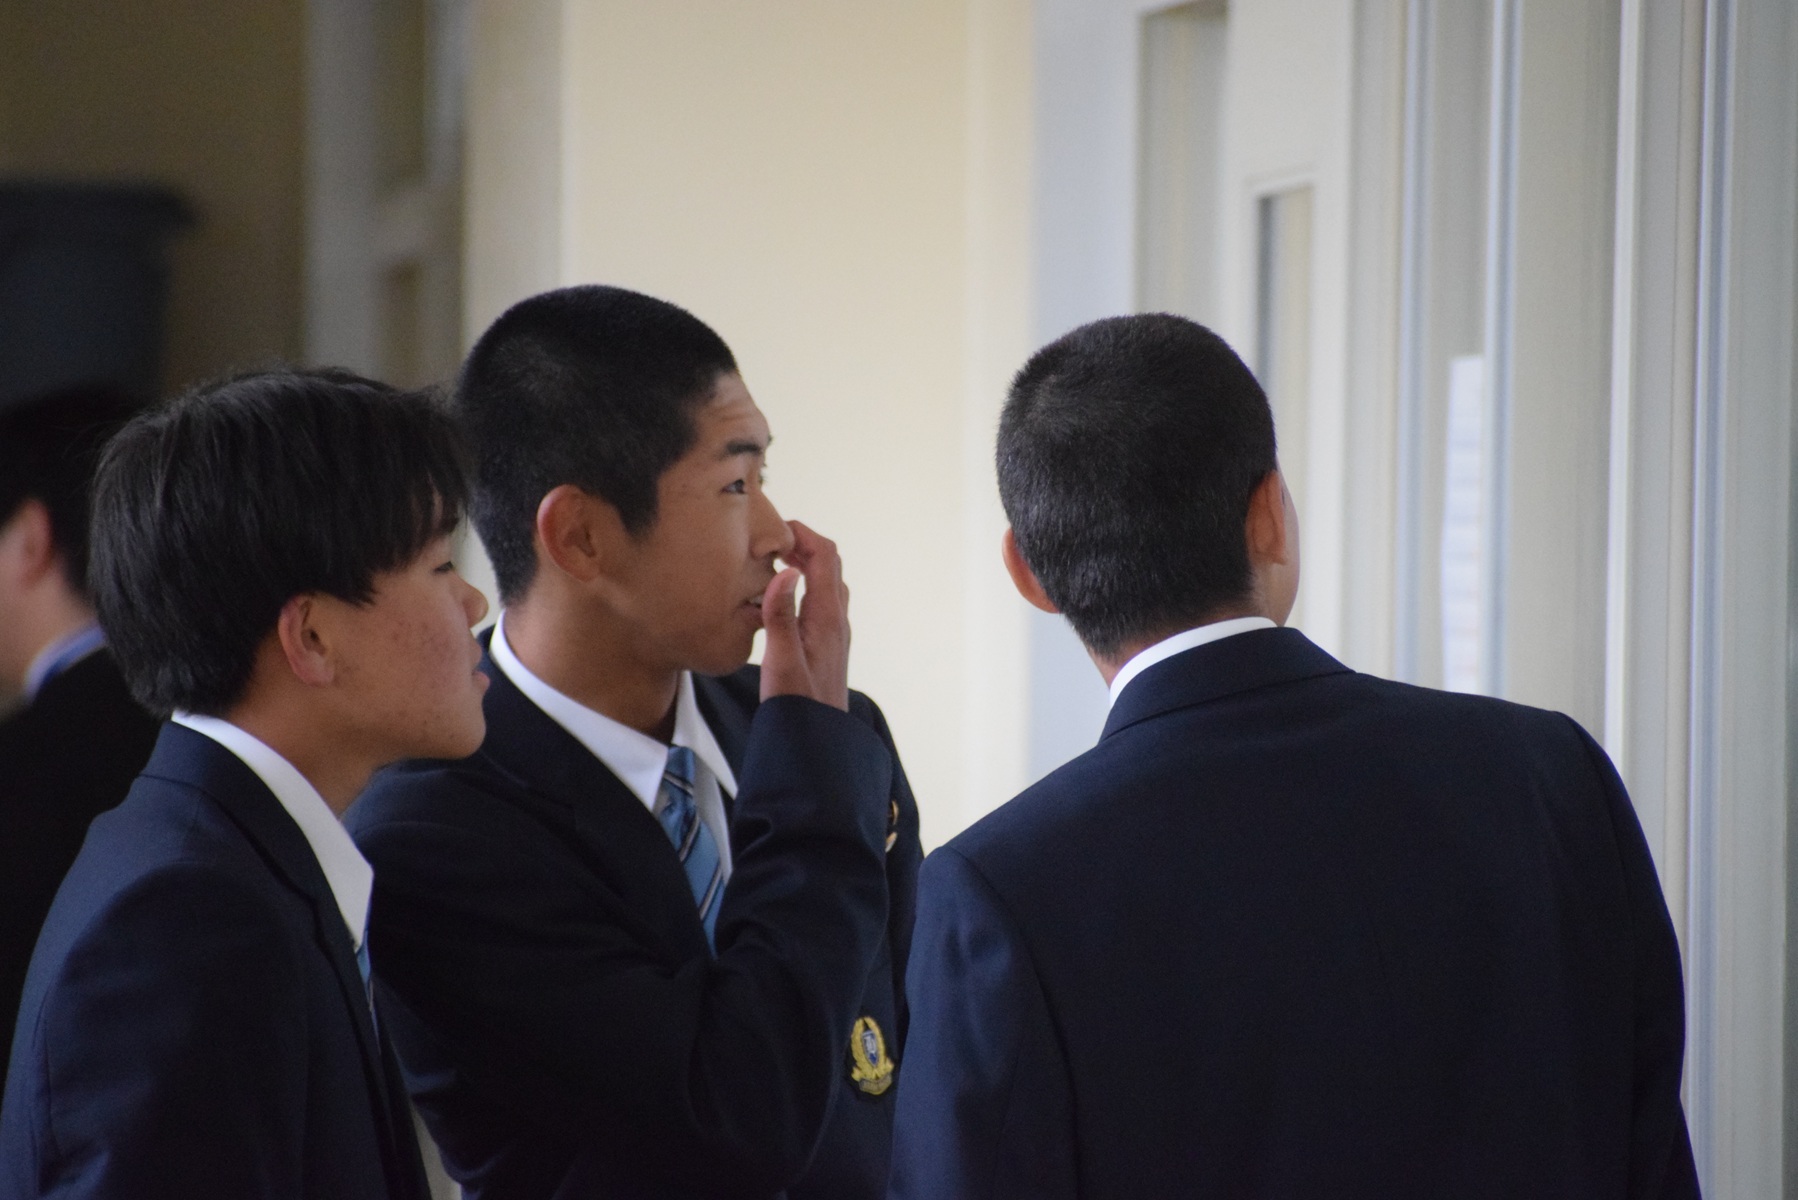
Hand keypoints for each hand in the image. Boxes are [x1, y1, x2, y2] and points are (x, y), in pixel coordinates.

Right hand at [759, 521, 849, 710]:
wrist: (816, 740)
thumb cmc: (798, 704)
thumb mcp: (781, 658)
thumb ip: (781, 613)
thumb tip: (787, 570)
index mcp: (827, 616)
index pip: (824, 557)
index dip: (803, 534)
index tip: (775, 528)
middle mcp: (836, 620)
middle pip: (829, 565)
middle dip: (803, 545)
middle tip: (770, 542)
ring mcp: (835, 632)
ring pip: (827, 583)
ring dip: (805, 565)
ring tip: (772, 564)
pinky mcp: (827, 644)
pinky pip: (821, 602)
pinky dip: (804, 587)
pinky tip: (780, 600)